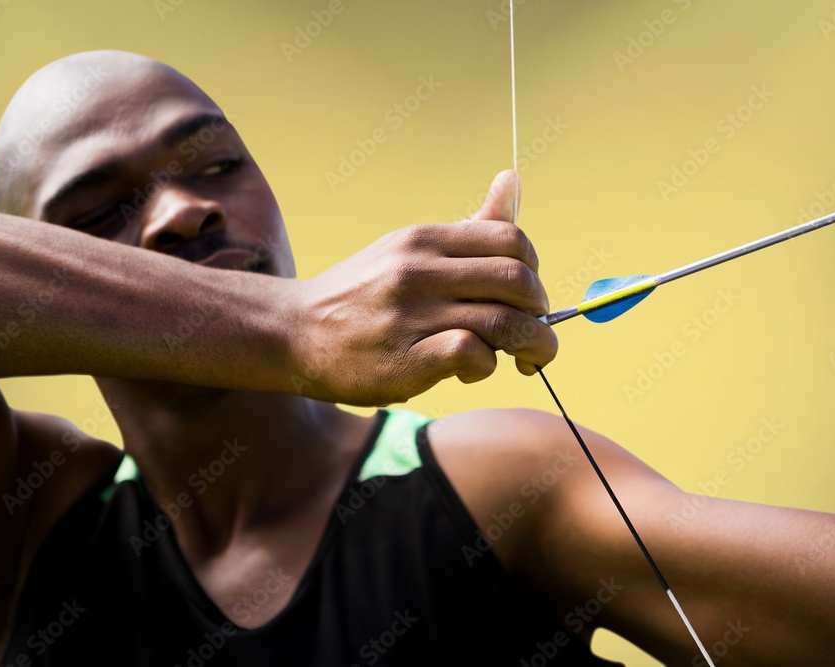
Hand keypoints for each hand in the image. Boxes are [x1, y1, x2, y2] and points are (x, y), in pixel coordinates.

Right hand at [292, 170, 556, 404]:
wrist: (293, 332)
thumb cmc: (361, 293)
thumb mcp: (408, 248)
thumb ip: (469, 226)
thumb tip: (514, 179)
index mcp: (424, 239)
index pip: (511, 241)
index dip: (535, 271)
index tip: (527, 297)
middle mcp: (419, 270)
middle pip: (517, 282)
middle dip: (542, 313)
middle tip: (535, 334)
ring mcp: (411, 314)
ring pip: (505, 322)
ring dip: (531, 346)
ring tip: (525, 360)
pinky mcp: (404, 358)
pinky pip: (471, 354)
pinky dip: (487, 366)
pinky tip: (474, 370)